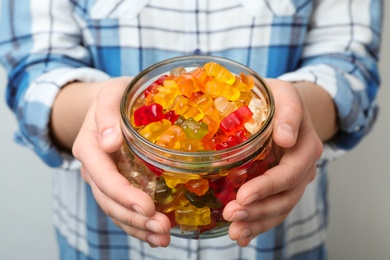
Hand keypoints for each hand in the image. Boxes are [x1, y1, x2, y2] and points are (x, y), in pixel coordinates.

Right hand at [72, 77, 170, 246]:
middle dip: (134, 217)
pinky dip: (138, 223)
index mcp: (89, 147)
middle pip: (109, 200)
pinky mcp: (117, 183)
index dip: (123, 194)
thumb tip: (109, 142)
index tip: (147, 206)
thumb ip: (107, 114)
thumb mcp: (111, 94)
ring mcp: (105, 178)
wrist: (110, 102)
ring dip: (138, 226)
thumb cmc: (115, 96)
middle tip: (161, 227)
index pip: (103, 176)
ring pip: (116, 209)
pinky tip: (156, 234)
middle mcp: (94, 168)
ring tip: (162, 237)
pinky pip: (123, 207)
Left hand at [223, 79, 323, 246]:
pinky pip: (273, 208)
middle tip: (232, 215)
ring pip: (279, 208)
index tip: (243, 195)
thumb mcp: (285, 95)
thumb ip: (289, 114)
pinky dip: (258, 223)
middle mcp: (302, 168)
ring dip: (257, 222)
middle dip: (258, 210)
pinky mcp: (280, 186)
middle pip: (285, 197)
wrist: (285, 106)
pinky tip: (242, 234)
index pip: (288, 173)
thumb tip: (286, 138)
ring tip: (235, 232)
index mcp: (305, 147)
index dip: (267, 187)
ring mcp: (292, 179)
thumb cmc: (280, 98)